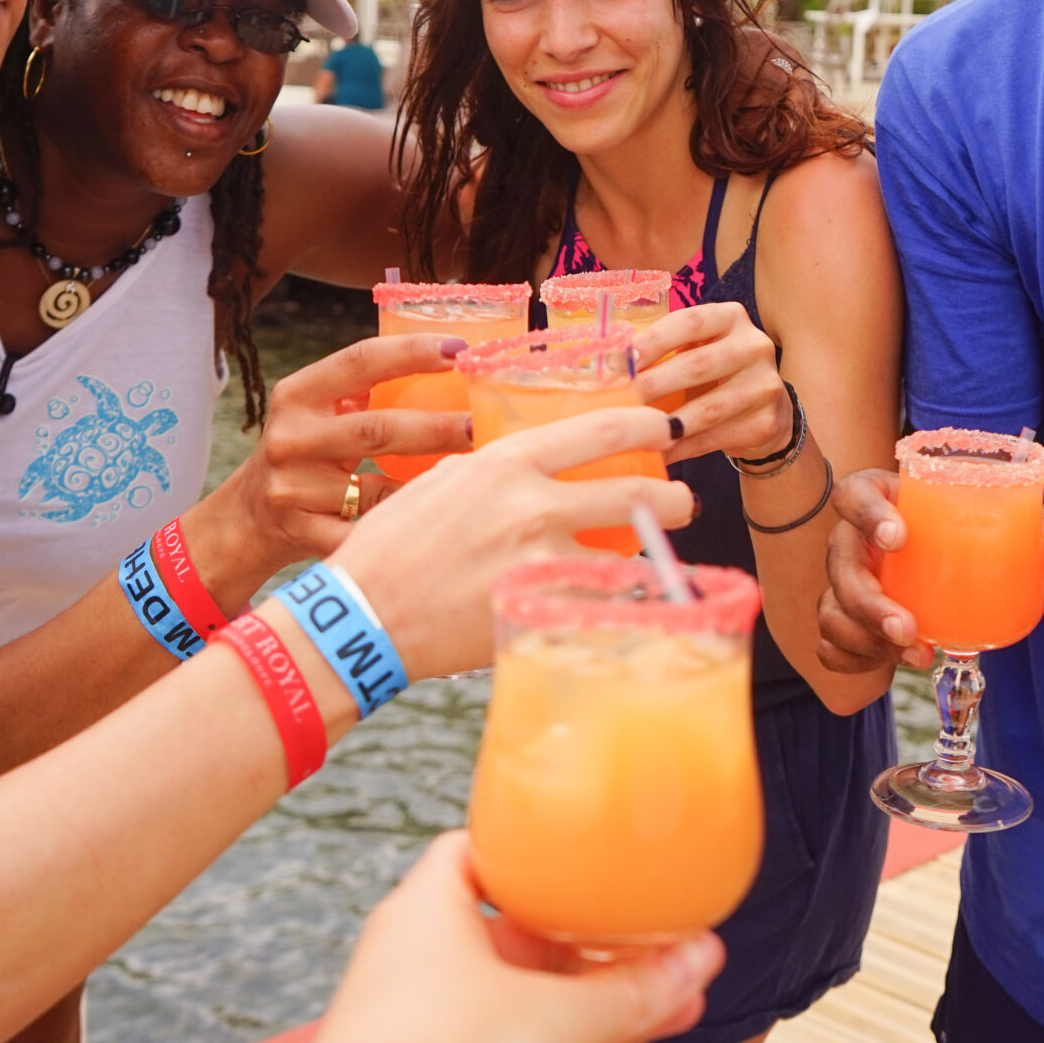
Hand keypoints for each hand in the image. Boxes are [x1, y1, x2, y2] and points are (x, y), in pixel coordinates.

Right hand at [198, 335, 476, 593]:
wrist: (248, 519)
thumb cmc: (305, 453)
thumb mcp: (319, 412)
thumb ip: (364, 389)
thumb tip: (454, 361)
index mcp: (298, 395)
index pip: (359, 361)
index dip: (411, 352)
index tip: (460, 350)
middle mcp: (291, 438)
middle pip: (375, 430)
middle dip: (437, 427)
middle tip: (482, 426)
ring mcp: (293, 490)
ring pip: (378, 491)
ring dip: (429, 487)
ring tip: (476, 478)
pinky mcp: (303, 534)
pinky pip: (368, 533)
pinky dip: (403, 529)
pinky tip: (436, 523)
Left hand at [266, 832, 722, 1042]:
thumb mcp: (557, 1023)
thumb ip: (631, 991)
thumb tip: (695, 959)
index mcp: (431, 912)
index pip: (485, 850)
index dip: (541, 854)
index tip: (598, 865)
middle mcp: (420, 961)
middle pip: (523, 938)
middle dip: (596, 962)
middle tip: (659, 970)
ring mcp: (425, 1026)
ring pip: (522, 1007)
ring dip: (590, 1021)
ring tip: (650, 1035)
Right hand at [334, 407, 695, 680]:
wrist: (362, 617)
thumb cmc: (392, 547)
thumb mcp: (443, 482)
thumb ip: (497, 470)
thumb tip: (539, 467)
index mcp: (507, 463)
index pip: (603, 429)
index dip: (649, 425)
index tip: (666, 427)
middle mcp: (533, 507)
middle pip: (639, 494)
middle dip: (674, 498)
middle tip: (680, 501)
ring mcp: (541, 564)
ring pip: (632, 557)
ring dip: (652, 557)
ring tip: (657, 557)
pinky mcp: (541, 614)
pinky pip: (603, 607)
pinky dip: (618, 605)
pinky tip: (624, 604)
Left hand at [629, 302, 789, 465]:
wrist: (764, 411)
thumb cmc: (712, 374)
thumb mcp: (696, 349)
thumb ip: (661, 350)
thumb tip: (604, 365)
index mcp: (730, 318)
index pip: (689, 323)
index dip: (652, 341)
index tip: (618, 361)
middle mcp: (754, 346)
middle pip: (696, 365)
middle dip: (652, 384)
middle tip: (616, 400)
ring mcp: (765, 385)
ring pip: (707, 408)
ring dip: (665, 423)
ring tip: (632, 432)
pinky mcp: (765, 422)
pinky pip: (714, 438)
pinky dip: (680, 449)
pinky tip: (656, 455)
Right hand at [813, 467, 1043, 675]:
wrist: (951, 570)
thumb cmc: (973, 532)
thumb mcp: (1010, 522)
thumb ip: (1040, 529)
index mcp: (884, 500)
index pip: (854, 493)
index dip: (867, 513)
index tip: (899, 538)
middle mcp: (856, 540)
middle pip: (840, 562)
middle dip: (868, 601)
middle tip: (909, 627)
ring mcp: (845, 582)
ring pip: (832, 609)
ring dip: (865, 639)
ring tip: (915, 654)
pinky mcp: (845, 620)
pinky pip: (830, 645)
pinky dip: (852, 660)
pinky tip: (888, 666)